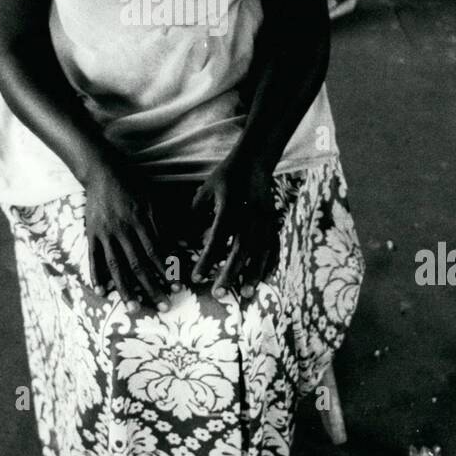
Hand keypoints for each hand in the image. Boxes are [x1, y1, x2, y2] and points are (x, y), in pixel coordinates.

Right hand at [83, 160, 169, 311]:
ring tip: (134, 308)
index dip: (167, 271)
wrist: (103, 171)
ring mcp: (106, 233)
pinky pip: (94, 258)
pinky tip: (102, 293)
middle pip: (139, 264)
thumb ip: (169, 222)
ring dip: (127, 289)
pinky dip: (97, 276)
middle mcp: (124, 229)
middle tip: (164, 306)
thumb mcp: (155, 199)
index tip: (177, 288)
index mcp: (142, 220)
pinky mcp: (92, 234)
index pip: (157, 251)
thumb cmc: (134, 184)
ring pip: (117, 266)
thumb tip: (188, 244)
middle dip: (152, 287)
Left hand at [191, 155, 277, 297]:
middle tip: (219, 294)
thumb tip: (181, 242)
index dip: (207, 259)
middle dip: (231, 273)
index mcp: (230, 205)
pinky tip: (265, 279)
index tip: (197, 278)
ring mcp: (266, 219)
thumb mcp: (205, 191)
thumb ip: (194, 216)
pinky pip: (274, 246)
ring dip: (254, 273)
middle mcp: (250, 214)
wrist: (254, 161)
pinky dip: (271, 263)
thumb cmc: (225, 178)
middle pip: (242, 248)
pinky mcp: (274, 222)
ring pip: (261, 251)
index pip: (217, 237)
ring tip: (245, 294)